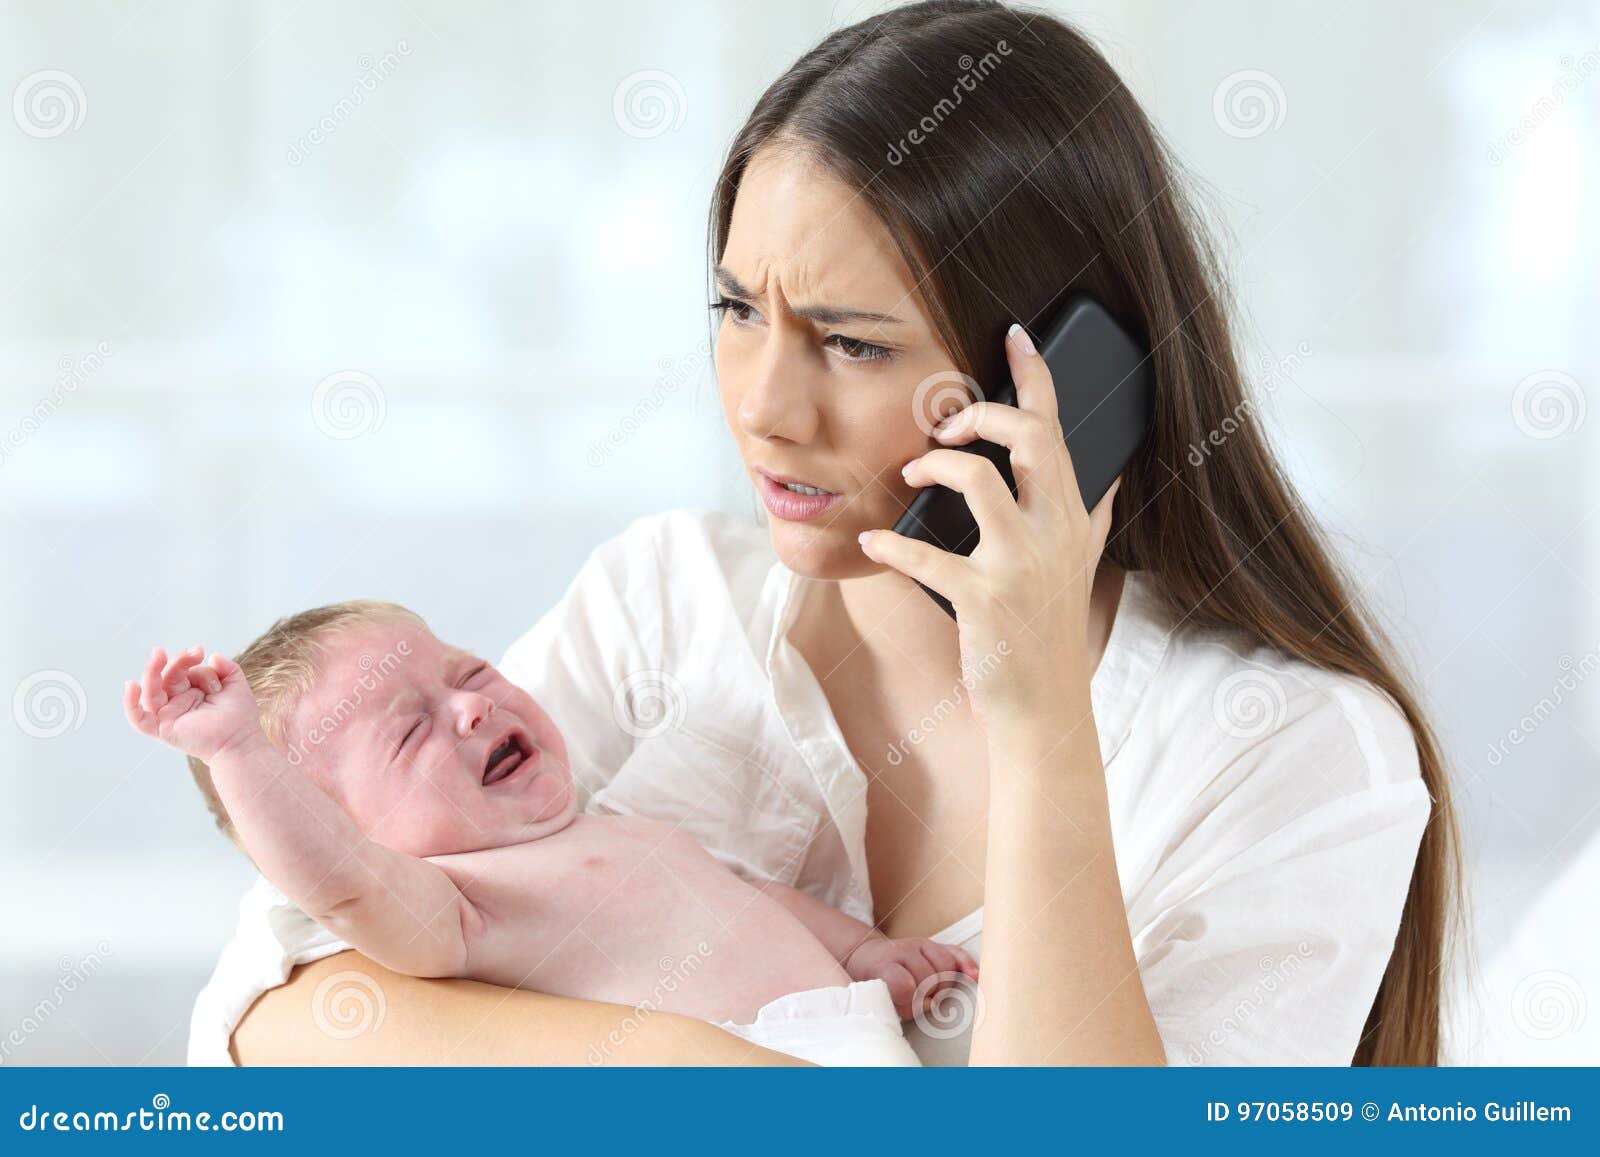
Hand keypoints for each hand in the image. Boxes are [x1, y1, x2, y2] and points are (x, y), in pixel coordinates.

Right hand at [123, 645, 264, 762]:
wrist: (241, 741)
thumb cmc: (239, 716)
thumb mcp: (235, 684)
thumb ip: (226, 667)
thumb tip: (214, 656)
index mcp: (190, 690)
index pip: (179, 670)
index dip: (186, 659)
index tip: (200, 651)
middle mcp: (176, 701)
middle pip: (165, 677)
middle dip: (177, 662)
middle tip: (194, 652)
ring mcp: (168, 715)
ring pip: (150, 692)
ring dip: (151, 672)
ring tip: (158, 655)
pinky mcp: (163, 729)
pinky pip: (139, 720)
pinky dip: (130, 704)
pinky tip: (130, 686)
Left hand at [845, 935, 978, 1019]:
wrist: (868, 957)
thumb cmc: (874, 982)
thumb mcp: (878, 997)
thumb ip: (903, 1005)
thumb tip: (933, 1004)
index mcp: (884, 965)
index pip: (904, 985)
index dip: (910, 1002)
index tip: (908, 1006)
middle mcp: (903, 950)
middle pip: (929, 977)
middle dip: (928, 995)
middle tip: (920, 1001)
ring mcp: (919, 945)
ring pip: (946, 966)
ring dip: (944, 986)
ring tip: (933, 993)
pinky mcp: (932, 944)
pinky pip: (956, 952)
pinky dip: (966, 965)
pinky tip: (973, 976)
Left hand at [860, 323, 1118, 731]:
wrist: (1043, 707)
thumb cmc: (1051, 632)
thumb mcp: (1084, 569)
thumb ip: (1096, 518)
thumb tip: (1110, 480)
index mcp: (1074, 517)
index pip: (1060, 430)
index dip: (1036, 376)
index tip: (1015, 334)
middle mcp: (1053, 533)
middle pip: (1029, 438)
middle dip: (982, 413)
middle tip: (945, 425)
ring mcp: (1019, 566)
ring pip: (977, 479)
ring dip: (934, 466)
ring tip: (911, 475)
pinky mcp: (983, 599)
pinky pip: (926, 555)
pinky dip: (891, 544)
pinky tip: (873, 542)